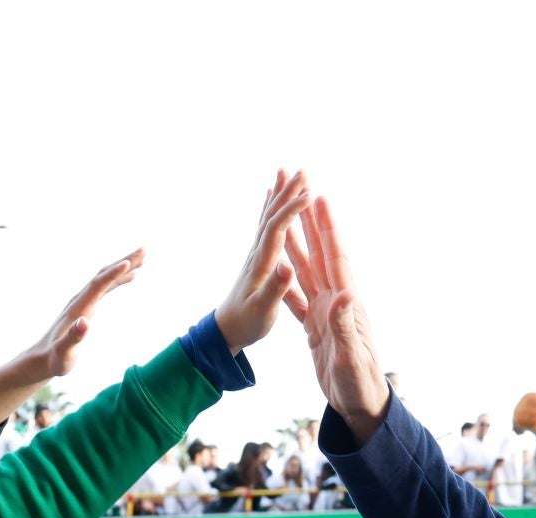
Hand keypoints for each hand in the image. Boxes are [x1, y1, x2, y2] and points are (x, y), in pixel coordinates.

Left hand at [33, 250, 144, 379]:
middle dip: (124, 261)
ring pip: (105, 278)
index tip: (130, 263)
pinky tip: (130, 277)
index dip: (113, 274)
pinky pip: (104, 286)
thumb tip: (85, 323)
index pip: (98, 285)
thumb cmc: (55, 359)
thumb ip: (74, 338)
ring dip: (123, 266)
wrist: (42, 358)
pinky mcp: (86, 306)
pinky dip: (118, 278)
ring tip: (143, 258)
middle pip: (103, 274)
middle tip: (144, 250)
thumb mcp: (64, 352)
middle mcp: (80, 300)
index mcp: (78, 308)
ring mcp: (83, 301)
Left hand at [214, 170, 311, 355]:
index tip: (309, 195)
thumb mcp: (263, 310)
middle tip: (301, 170)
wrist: (226, 329)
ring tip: (285, 173)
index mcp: (262, 263)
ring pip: (267, 216)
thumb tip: (287, 267)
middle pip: (271, 215)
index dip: (291, 210)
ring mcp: (256, 253)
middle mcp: (257, 253)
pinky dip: (270, 208)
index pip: (277, 228)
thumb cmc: (247, 322)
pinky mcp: (257, 258)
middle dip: (287, 192)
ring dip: (278, 194)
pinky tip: (270, 198)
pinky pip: (265, 226)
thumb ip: (275, 289)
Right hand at [283, 194, 390, 438]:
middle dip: (313, 226)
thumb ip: (345, 326)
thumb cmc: (360, 384)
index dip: (327, 229)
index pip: (335, 259)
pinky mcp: (317, 330)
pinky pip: (299, 300)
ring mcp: (326, 315)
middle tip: (304, 197)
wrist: (360, 406)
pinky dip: (289, 283)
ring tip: (289, 225)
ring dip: (299, 248)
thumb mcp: (350, 357)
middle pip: (321, 257)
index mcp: (346, 304)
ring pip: (308, 274)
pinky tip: (280, 271)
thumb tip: (345, 295)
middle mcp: (337, 303)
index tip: (320, 199)